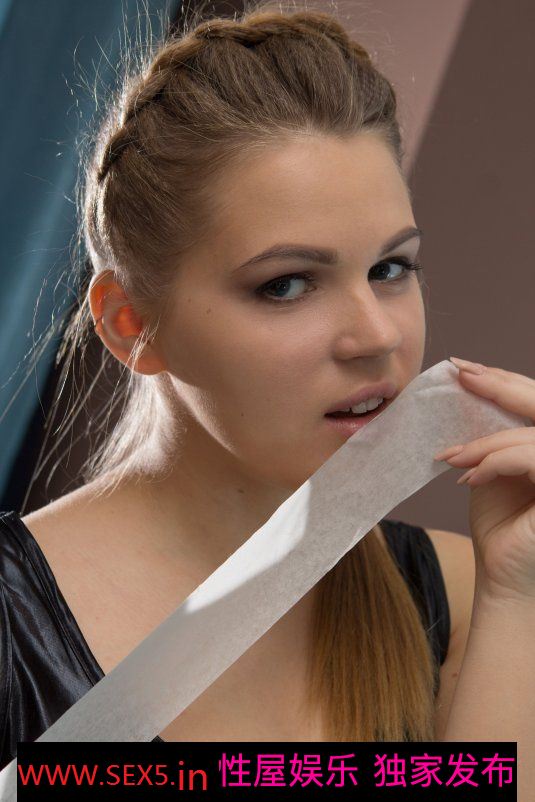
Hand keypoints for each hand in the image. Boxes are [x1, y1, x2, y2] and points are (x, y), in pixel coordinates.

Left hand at [434, 357, 534, 603]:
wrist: (503, 576)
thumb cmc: (502, 526)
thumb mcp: (495, 468)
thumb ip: (496, 435)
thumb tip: (471, 389)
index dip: (506, 381)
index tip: (465, 368)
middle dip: (499, 386)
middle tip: (462, 376)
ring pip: (530, 435)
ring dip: (486, 443)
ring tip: (453, 458)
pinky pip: (531, 457)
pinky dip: (496, 462)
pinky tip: (469, 478)